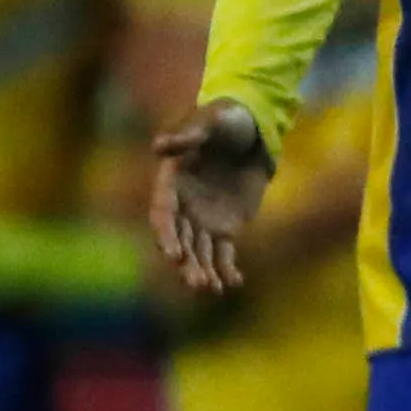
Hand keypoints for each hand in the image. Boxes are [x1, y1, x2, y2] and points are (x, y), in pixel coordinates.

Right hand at [148, 102, 273, 293]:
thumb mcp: (210, 122)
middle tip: (197, 283)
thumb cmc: (225, 120)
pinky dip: (227, 269)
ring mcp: (203, 220)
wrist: (252, 129)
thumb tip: (159, 146)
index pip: (163, 215)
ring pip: (199, 253)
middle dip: (187, 263)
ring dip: (203, 272)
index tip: (174, 255)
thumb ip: (187, 136)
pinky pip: (223, 253)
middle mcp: (182, 207)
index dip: (167, 236)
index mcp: (171, 184)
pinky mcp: (226, 227)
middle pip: (180, 241)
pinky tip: (234, 283)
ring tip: (213, 290)